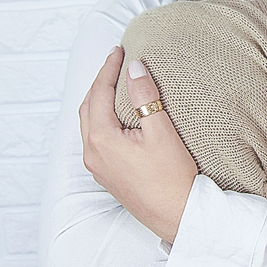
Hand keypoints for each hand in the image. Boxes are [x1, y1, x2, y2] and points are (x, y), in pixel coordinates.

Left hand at [78, 47, 197, 241]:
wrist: (178, 215)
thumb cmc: (173, 177)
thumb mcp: (161, 131)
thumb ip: (145, 96)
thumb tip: (133, 68)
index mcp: (101, 139)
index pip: (99, 93)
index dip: (108, 69)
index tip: (119, 51)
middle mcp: (92, 154)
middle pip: (88, 107)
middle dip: (100, 83)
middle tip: (116, 64)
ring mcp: (97, 167)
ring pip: (89, 125)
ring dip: (99, 102)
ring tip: (116, 86)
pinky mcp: (106, 176)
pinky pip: (96, 140)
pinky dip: (102, 121)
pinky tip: (118, 118)